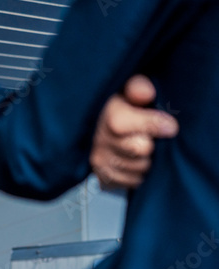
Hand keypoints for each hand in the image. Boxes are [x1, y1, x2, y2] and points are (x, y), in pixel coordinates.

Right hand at [91, 74, 178, 189]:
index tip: (169, 126)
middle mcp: (97, 140)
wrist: (99, 125)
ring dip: (145, 160)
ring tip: (140, 147)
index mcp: (105, 115)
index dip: (152, 125)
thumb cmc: (122, 104)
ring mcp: (98, 161)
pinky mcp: (102, 177)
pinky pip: (131, 182)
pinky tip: (134, 160)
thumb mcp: (128, 87)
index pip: (122, 125)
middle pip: (139, 150)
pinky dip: (137, 173)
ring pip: (138, 168)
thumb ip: (137, 86)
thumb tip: (146, 93)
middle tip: (148, 135)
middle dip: (150, 143)